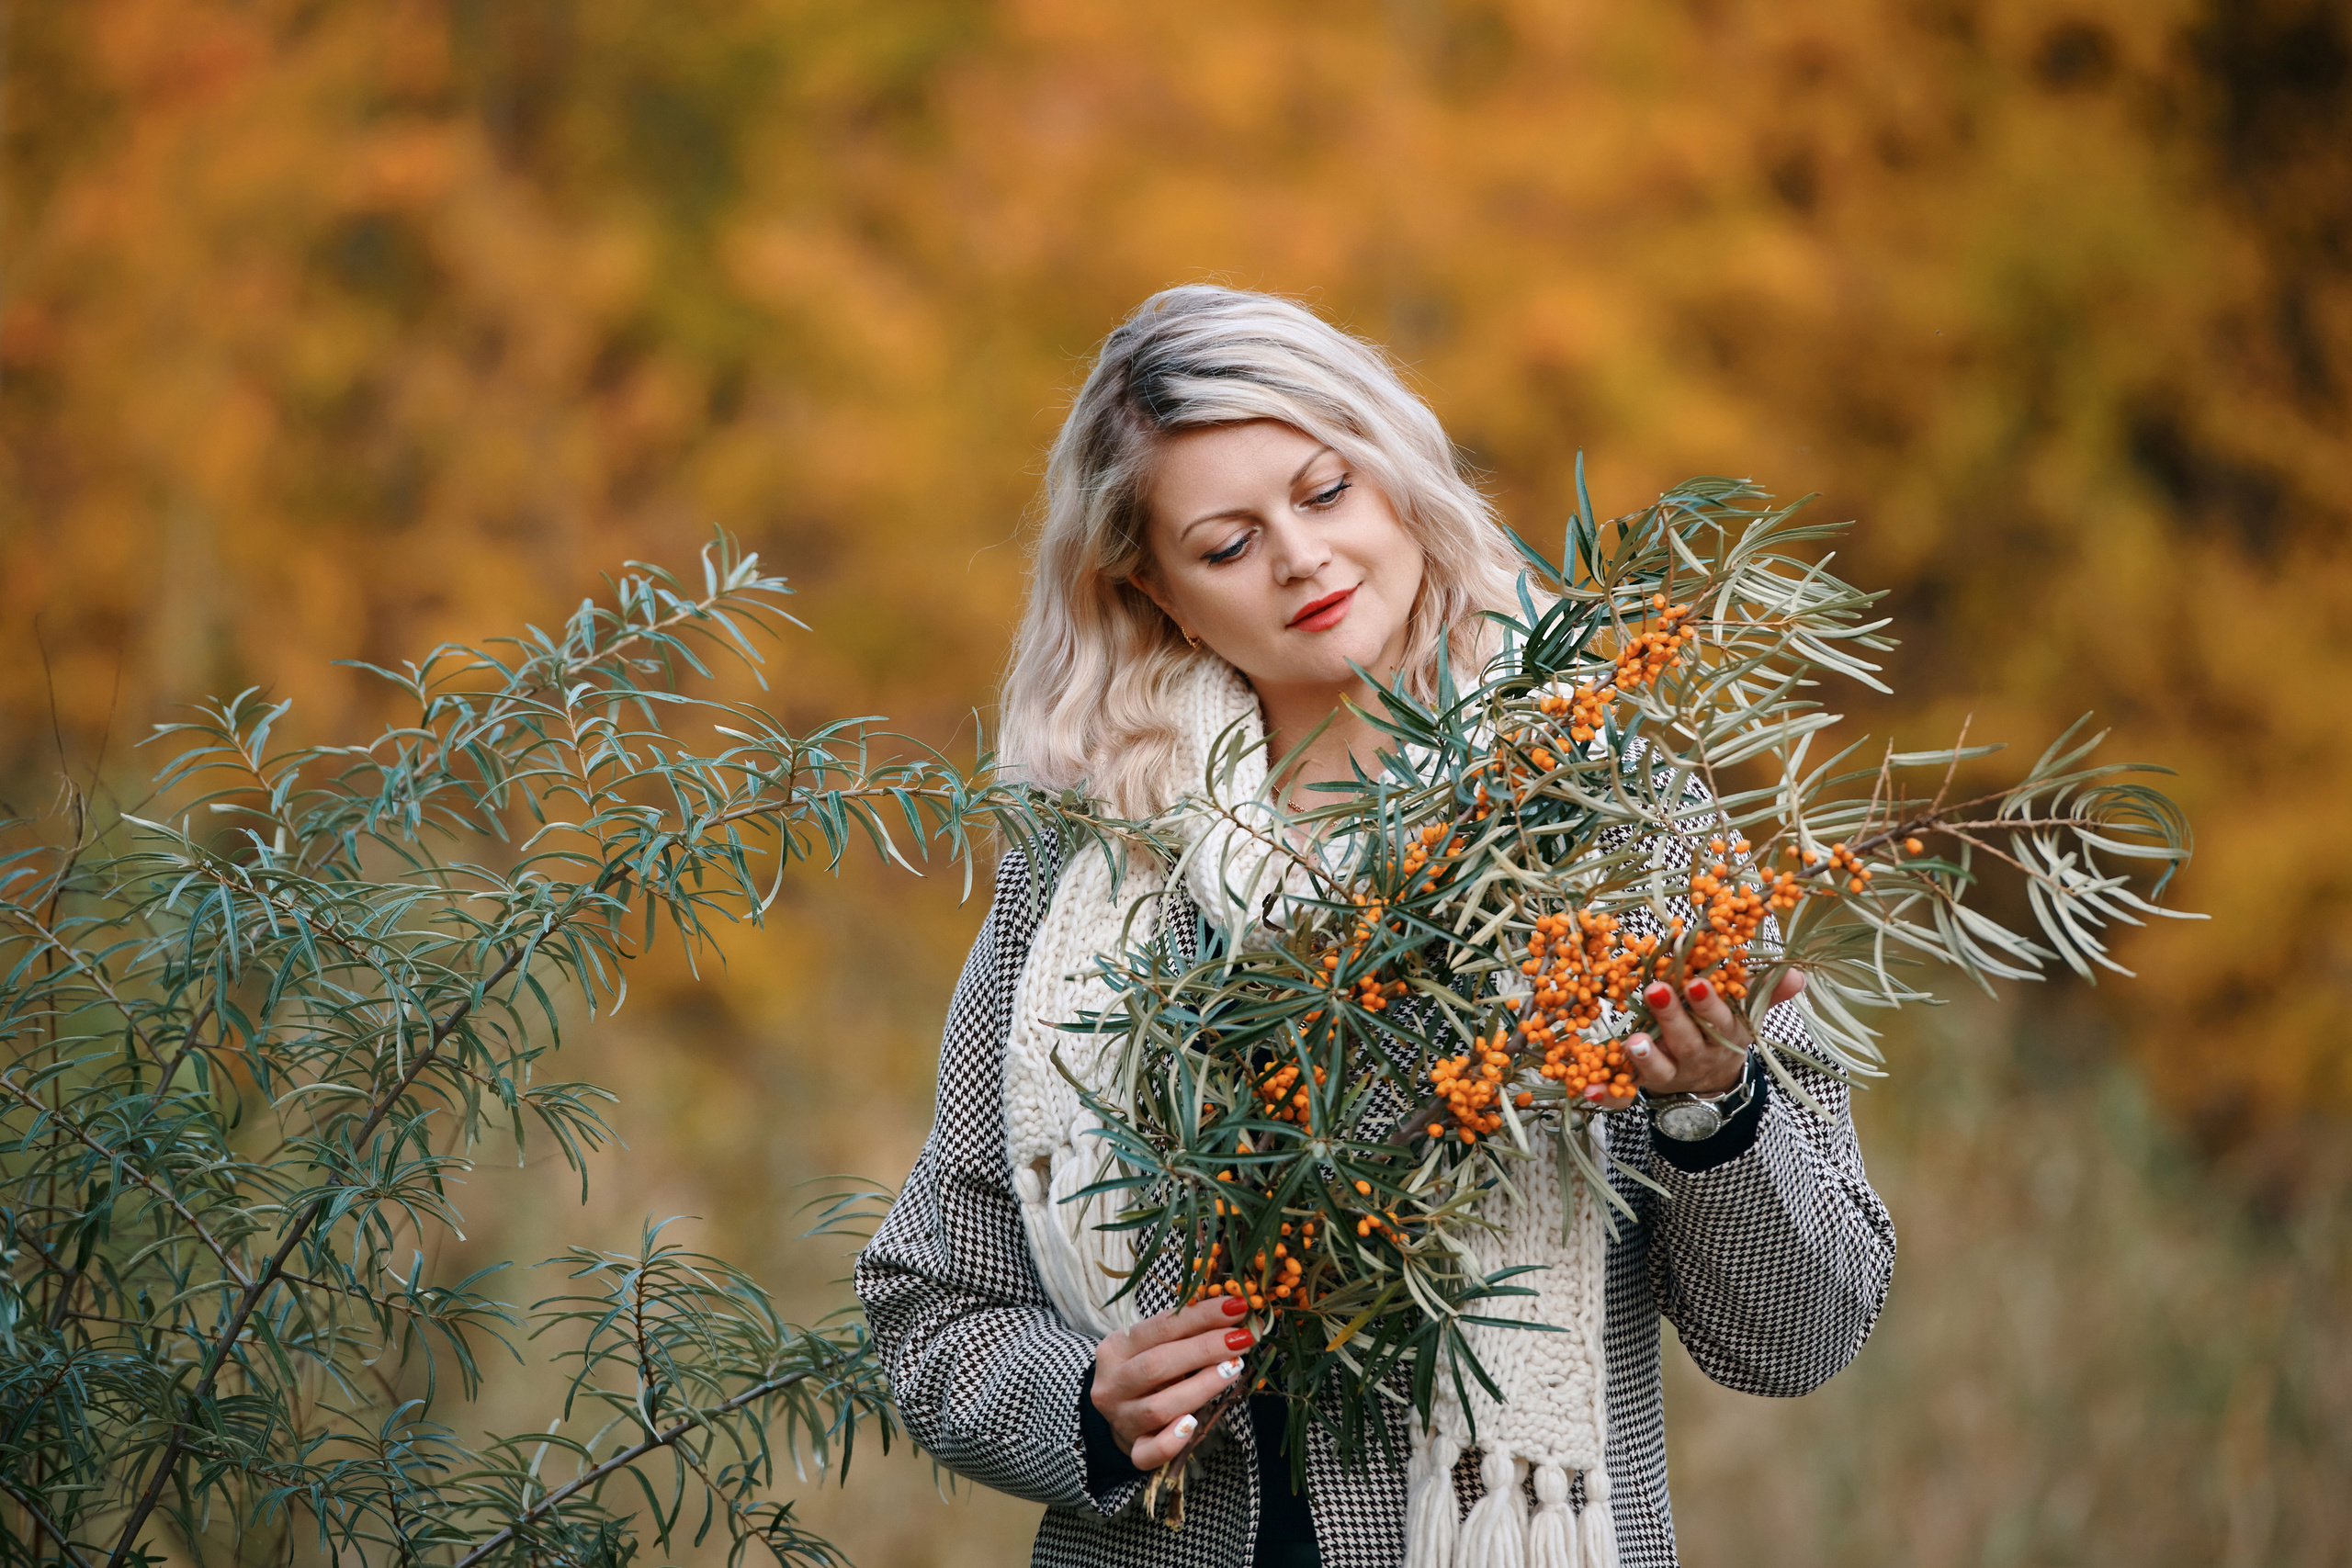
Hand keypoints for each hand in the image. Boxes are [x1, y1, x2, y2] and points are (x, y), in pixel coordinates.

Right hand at [1090, 1295, 1255, 1468]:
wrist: (1122, 1410)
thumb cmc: (1146, 1368)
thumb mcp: (1155, 1344)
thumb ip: (1185, 1331)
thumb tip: (1234, 1313)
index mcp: (1115, 1349)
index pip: (1160, 1328)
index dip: (1200, 1316)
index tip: (1236, 1307)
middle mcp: (1112, 1385)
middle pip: (1157, 1366)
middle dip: (1204, 1349)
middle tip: (1241, 1338)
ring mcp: (1121, 1420)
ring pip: (1159, 1408)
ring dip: (1201, 1387)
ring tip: (1233, 1369)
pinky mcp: (1132, 1449)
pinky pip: (1149, 1452)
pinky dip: (1171, 1441)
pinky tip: (1193, 1424)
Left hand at [1624, 971, 1806, 1096]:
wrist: (1712, 1085)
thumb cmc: (1722, 1034)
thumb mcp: (1748, 1017)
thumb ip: (1766, 994)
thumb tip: (1797, 974)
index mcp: (1723, 1039)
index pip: (1720, 1021)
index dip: (1710, 1005)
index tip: (1697, 983)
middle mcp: (1696, 1059)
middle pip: (1685, 1042)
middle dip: (1672, 1018)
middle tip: (1656, 990)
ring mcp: (1669, 1076)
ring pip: (1657, 1071)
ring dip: (1643, 1058)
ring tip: (1630, 1040)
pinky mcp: (1642, 1089)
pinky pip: (1623, 1098)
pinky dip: (1606, 1096)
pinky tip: (1586, 1090)